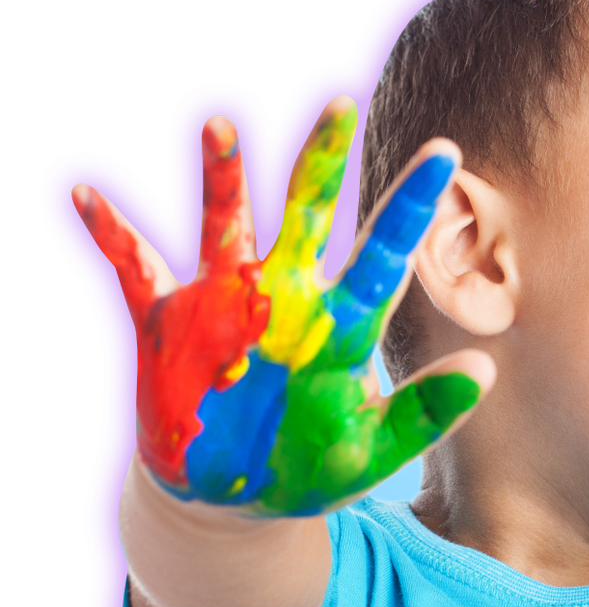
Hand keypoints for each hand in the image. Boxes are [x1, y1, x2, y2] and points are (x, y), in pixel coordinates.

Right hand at [76, 98, 487, 515]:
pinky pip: (136, 269)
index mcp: (340, 323)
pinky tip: (86, 196)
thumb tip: (484, 370)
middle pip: (306, 215)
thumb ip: (424, 413)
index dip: (410, 205)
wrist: (231, 501)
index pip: (384, 253)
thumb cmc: (309, 468)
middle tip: (340, 105)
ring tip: (217, 126)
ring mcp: (224, 303)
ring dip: (221, 178)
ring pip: (225, 225)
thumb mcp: (372, 449)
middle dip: (321, 163)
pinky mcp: (169, 324)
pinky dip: (113, 234)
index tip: (444, 150)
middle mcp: (285, 296)